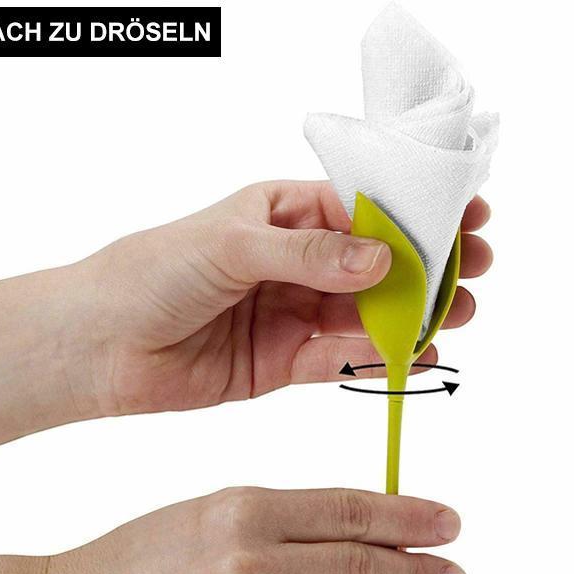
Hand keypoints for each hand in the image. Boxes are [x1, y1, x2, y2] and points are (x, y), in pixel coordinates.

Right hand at [44, 487, 466, 573]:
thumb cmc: (142, 559)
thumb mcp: (213, 514)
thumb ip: (288, 524)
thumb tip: (366, 534)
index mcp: (244, 510)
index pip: (350, 511)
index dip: (408, 517)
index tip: (448, 523)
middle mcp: (251, 566)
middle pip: (363, 568)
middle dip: (422, 573)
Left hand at [83, 181, 492, 414]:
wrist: (100, 346)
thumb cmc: (151, 273)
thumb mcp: (230, 244)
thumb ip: (306, 253)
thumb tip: (381, 259)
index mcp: (283, 215)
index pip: (363, 210)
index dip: (415, 214)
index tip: (465, 215)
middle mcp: (295, 263)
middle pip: (375, 265)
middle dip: (427, 267)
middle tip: (473, 272)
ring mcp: (293, 314)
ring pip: (365, 314)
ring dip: (413, 315)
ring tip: (457, 317)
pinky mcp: (284, 363)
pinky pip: (340, 360)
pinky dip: (377, 359)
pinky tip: (416, 356)